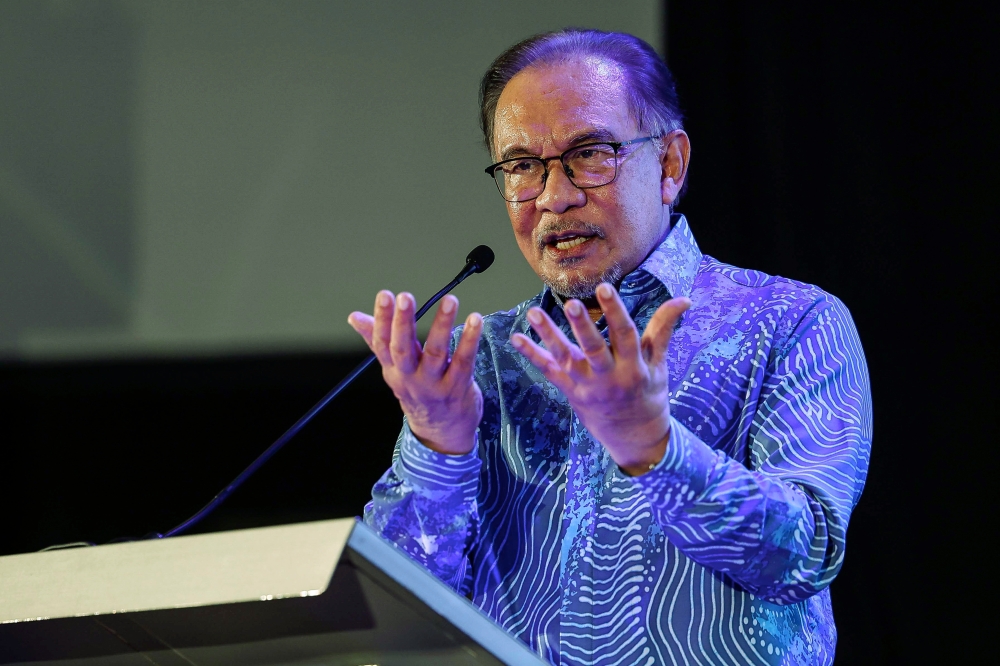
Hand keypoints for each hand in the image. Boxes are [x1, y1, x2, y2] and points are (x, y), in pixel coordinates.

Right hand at [348, 291, 482, 454]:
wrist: (441, 433)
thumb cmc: (419, 393)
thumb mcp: (395, 370)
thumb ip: (376, 340)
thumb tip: (355, 317)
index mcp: (394, 370)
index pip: (382, 343)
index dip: (381, 319)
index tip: (385, 296)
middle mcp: (411, 377)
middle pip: (403, 348)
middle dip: (403, 322)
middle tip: (405, 297)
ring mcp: (434, 384)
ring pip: (436, 352)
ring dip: (442, 325)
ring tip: (449, 301)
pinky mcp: (457, 386)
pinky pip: (463, 361)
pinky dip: (470, 340)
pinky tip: (475, 321)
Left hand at [510, 283, 689, 475]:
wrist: (634, 438)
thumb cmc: (648, 395)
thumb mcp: (659, 365)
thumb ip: (663, 330)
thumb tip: (683, 300)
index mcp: (634, 369)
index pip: (625, 336)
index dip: (615, 312)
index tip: (604, 288)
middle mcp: (609, 378)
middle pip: (594, 349)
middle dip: (582, 326)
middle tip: (571, 304)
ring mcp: (586, 387)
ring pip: (566, 359)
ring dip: (548, 335)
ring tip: (533, 312)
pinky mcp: (570, 392)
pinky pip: (549, 372)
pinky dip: (532, 355)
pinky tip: (516, 337)